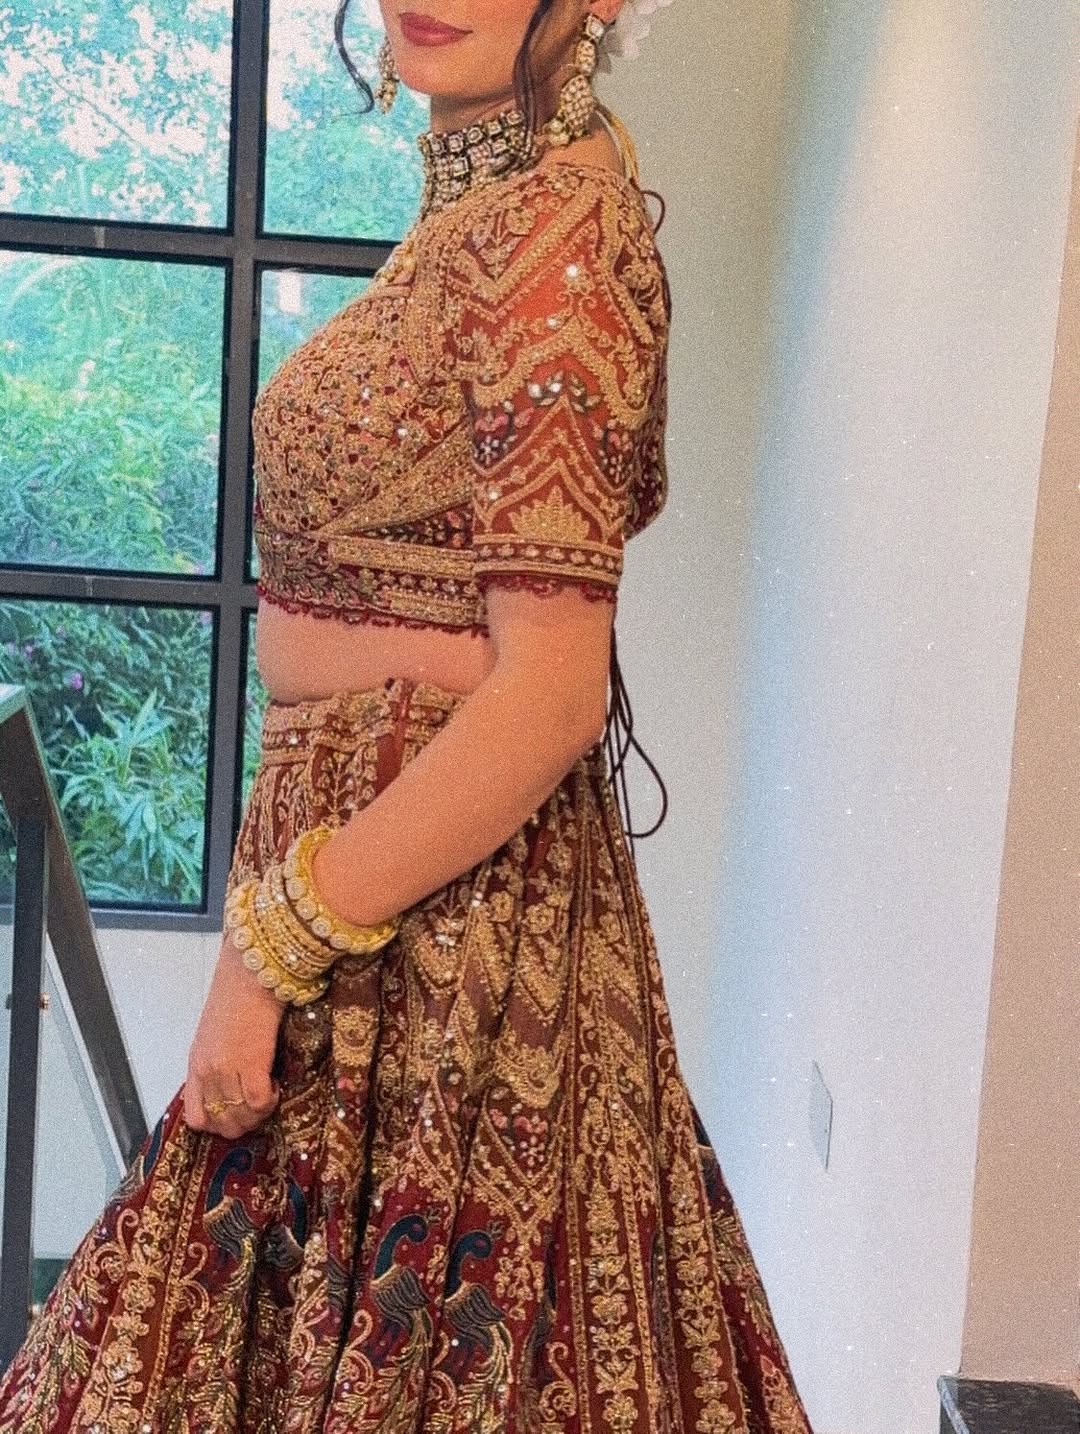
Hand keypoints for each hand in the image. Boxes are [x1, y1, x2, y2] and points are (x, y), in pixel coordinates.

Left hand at [183, 927, 285, 1138]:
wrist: (251, 974)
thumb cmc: (237, 997)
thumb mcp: (215, 1035)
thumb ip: (217, 1063)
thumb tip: (233, 1088)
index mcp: (195, 1065)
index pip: (196, 1118)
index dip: (218, 1125)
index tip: (238, 1114)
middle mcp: (207, 1072)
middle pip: (221, 1123)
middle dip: (244, 1123)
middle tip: (260, 1107)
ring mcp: (226, 1070)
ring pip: (241, 1117)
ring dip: (260, 1113)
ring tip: (270, 1094)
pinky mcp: (251, 1064)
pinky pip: (260, 1102)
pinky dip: (272, 1101)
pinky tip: (278, 1084)